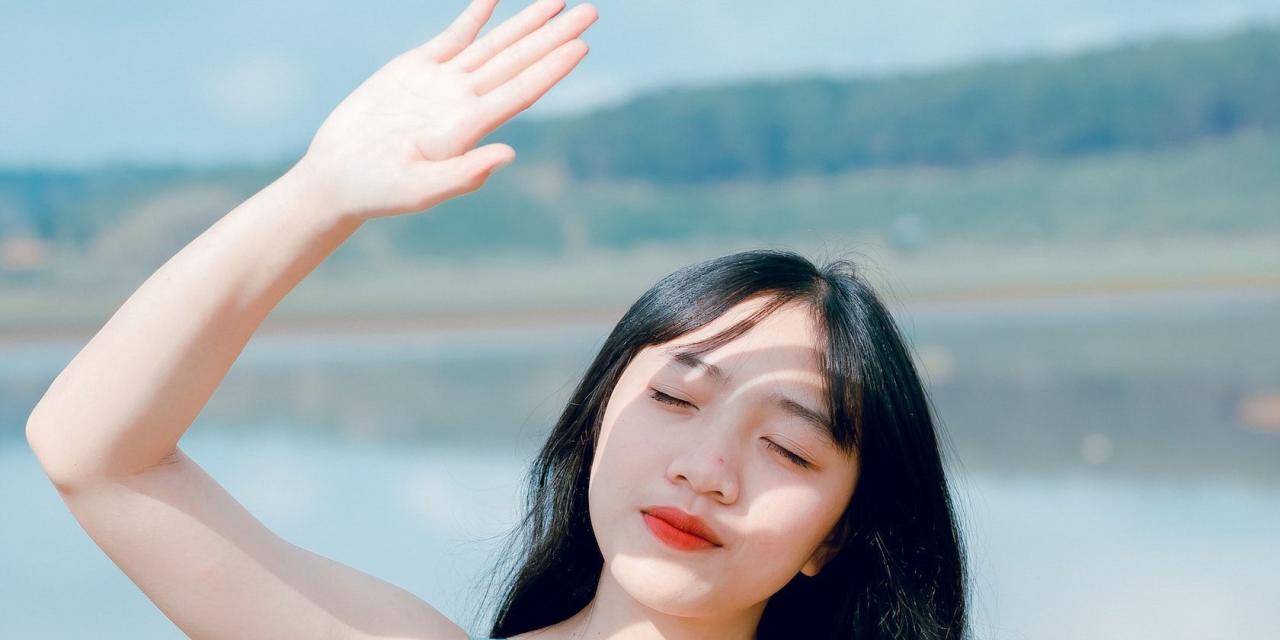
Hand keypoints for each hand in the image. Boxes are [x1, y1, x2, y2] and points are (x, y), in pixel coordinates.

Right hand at [295, 0, 595, 221]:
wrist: (337, 177)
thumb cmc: (377, 191)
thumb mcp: (420, 189)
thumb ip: (463, 173)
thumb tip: (509, 154)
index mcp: (468, 129)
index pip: (521, 91)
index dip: (552, 68)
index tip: (582, 46)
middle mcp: (463, 102)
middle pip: (519, 62)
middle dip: (554, 36)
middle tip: (591, 12)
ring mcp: (442, 84)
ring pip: (494, 45)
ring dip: (527, 23)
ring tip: (559, 0)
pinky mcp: (415, 69)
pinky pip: (454, 36)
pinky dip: (476, 15)